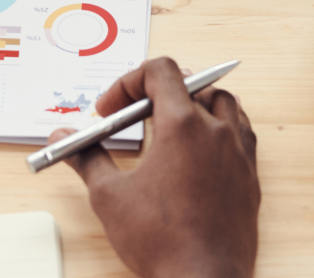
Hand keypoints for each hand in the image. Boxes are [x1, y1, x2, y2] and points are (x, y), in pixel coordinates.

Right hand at [50, 58, 259, 277]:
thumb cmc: (162, 242)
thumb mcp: (110, 196)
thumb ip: (86, 157)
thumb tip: (63, 138)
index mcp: (182, 126)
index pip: (160, 71)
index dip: (128, 82)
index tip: (110, 109)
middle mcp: (216, 132)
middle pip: (190, 83)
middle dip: (155, 93)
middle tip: (131, 118)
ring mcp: (239, 153)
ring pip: (223, 102)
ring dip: (193, 103)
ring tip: (168, 125)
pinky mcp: (250, 176)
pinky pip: (241, 132)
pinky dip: (218, 127)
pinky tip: (198, 150)